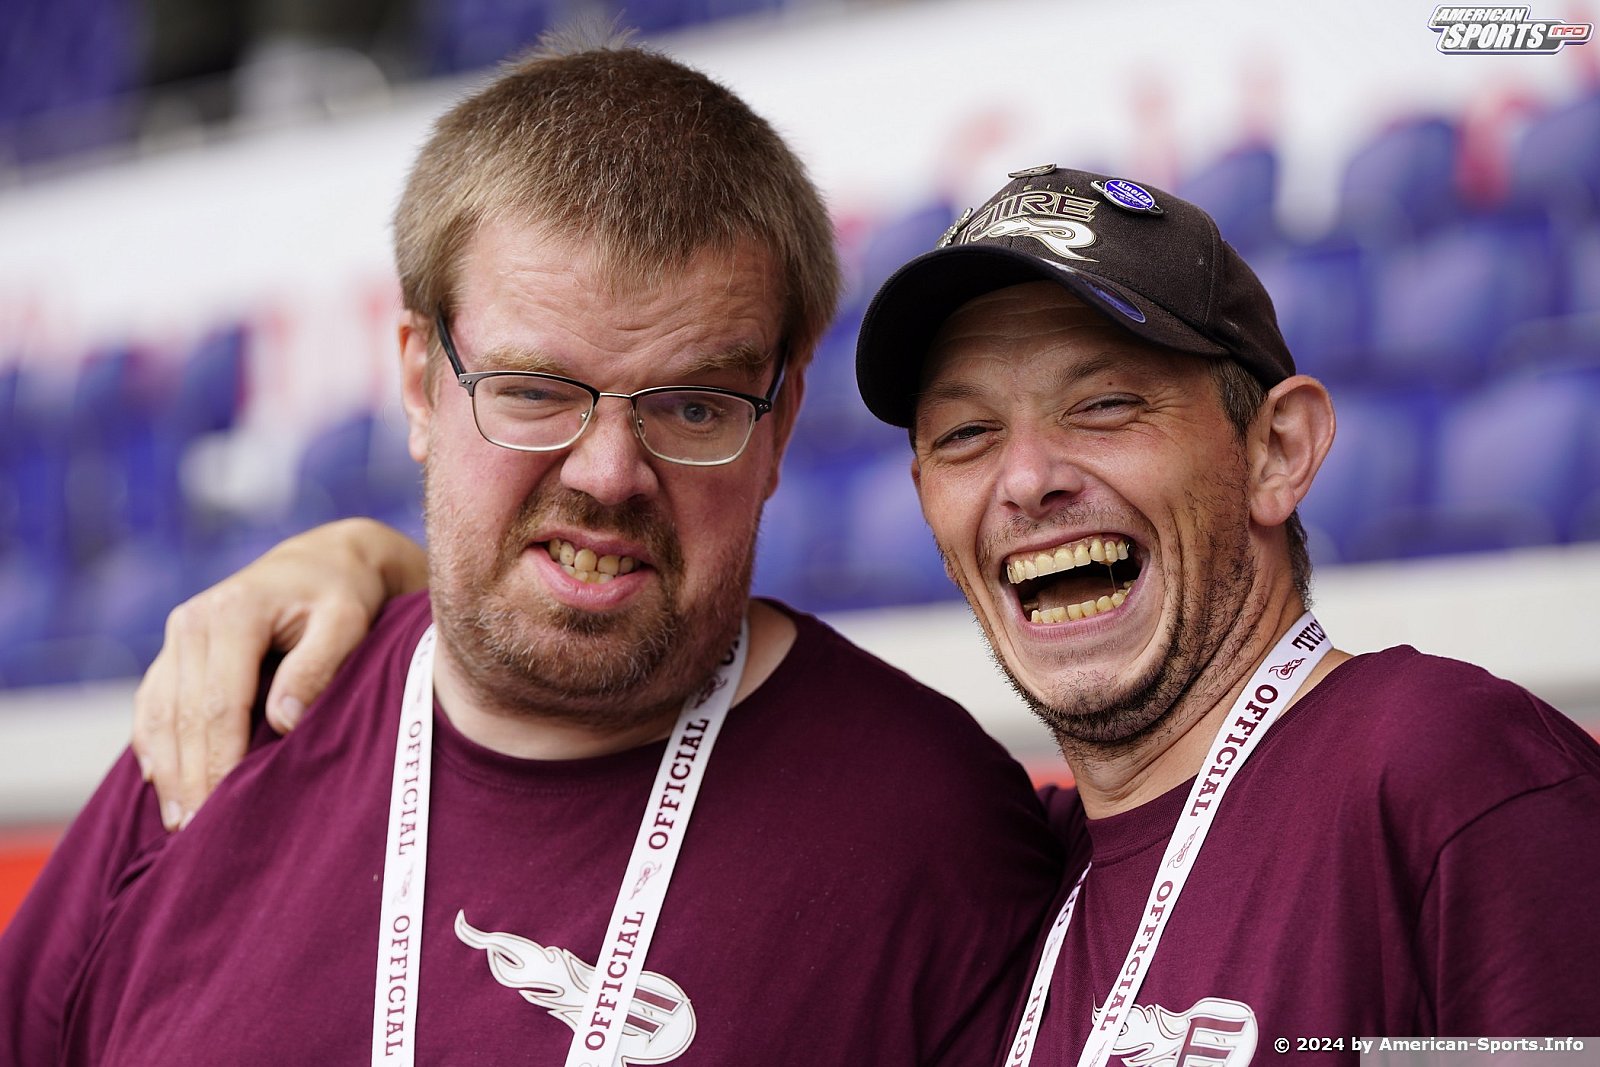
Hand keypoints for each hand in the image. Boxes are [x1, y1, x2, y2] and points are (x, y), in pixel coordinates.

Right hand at [132, 518, 426, 829]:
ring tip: (177, 824)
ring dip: (165, 770)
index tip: (220, 810)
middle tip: (194, 835)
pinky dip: (153, 745)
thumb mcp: (347, 622)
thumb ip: (318, 667)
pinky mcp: (176, 649)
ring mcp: (179, 634)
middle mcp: (193, 621)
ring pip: (158, 713)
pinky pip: (152, 703)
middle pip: (183, 716)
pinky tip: (160, 784)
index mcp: (234, 613)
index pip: (218, 704)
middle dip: (187, 777)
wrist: (326, 561)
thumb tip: (283, 722)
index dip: (217, 761)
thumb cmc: (345, 596)